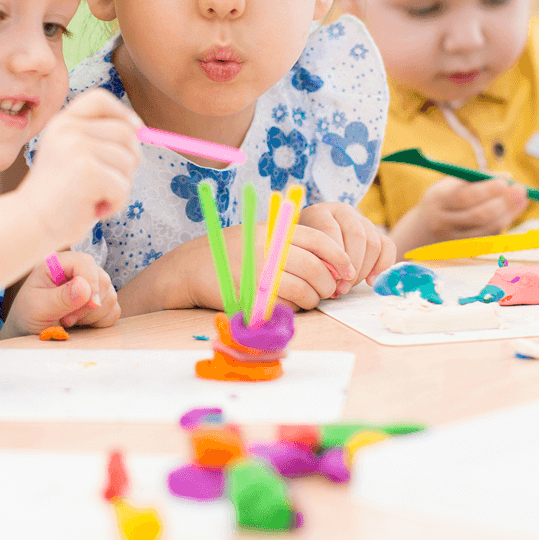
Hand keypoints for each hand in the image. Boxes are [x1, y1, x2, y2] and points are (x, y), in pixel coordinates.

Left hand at [1, 250, 120, 338]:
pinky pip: (114, 310)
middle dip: (88, 305)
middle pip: (102, 280)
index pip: (85, 262)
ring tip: (69, 320)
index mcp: (57, 263)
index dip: (91, 282)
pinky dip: (101, 320)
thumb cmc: (28, 315)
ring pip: (111, 296)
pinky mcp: (98, 301)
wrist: (29, 331)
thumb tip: (85, 287)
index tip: (90, 304)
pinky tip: (82, 323)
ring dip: (93, 315)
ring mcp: (89, 285)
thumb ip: (61, 298)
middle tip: (66, 318)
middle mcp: (76, 270)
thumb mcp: (38, 307)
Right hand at [21, 89, 142, 248]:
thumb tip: (142, 132)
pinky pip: (122, 186)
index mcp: (62, 122)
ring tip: (95, 197)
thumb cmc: (59, 196)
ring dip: (120, 186)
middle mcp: (68, 129)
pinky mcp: (87, 171)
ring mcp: (77, 147)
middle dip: (131, 160)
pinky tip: (93, 208)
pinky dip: (115, 203)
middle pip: (125, 132)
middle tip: (112, 182)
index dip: (123, 113)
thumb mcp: (73, 156)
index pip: (100, 99)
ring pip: (128, 161)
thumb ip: (99, 140)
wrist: (29, 223)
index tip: (137, 131)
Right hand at [170, 208, 391, 314]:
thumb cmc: (231, 253)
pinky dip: (294, 308)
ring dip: (314, 299)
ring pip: (304, 289)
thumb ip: (290, 243)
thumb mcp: (260, 236)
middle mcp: (268, 247)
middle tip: (330, 291)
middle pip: (315, 267)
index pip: (319, 240)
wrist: (191, 267)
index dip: (339, 257)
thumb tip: (330, 262)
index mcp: (274, 230)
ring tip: (311, 300)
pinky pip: (286, 305)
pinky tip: (290, 305)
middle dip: (329, 283)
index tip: (347, 271)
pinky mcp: (251, 294)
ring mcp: (258, 271)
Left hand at [287, 202, 395, 302]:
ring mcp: (361, 219)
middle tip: (342, 287)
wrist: (311, 233)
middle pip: (357, 236)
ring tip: (350, 286)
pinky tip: (371, 282)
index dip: (333, 257)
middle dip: (352, 266)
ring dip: (364, 269)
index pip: (330, 230)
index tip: (332, 278)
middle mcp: (343, 211)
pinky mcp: (375, 231)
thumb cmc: (303, 245)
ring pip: (373, 242)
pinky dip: (383, 265)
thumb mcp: (298, 247)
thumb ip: (308, 257)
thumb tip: (325, 278)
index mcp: (320, 211)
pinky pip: (388, 246)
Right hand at [417, 176, 527, 240]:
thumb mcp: (450, 184)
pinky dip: (503, 223)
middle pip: (478, 216)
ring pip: (488, 229)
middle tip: (521, 190)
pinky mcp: (465, 249)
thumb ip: (476, 179)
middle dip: (504, 202)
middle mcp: (443, 222)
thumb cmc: (444, 199)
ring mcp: (453, 239)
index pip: (464, 197)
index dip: (487, 190)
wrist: (424, 228)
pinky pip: (489, 237)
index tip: (505, 182)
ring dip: (509, 214)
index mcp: (438, 200)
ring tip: (522, 200)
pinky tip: (510, 212)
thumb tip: (507, 177)